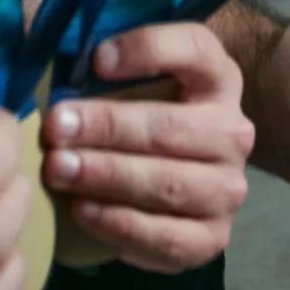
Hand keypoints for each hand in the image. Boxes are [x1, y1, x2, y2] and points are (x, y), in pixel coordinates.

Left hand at [44, 22, 253, 273]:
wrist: (181, 171)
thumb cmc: (145, 114)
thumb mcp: (138, 77)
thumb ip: (107, 65)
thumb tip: (60, 60)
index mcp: (218, 78)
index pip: (194, 51)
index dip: (147, 50)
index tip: (97, 59)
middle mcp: (233, 133)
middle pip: (170, 128)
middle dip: (107, 127)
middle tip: (56, 129)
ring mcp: (227, 188)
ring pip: (168, 185)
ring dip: (108, 177)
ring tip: (59, 170)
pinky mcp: (213, 237)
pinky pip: (167, 239)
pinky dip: (121, 226)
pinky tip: (82, 211)